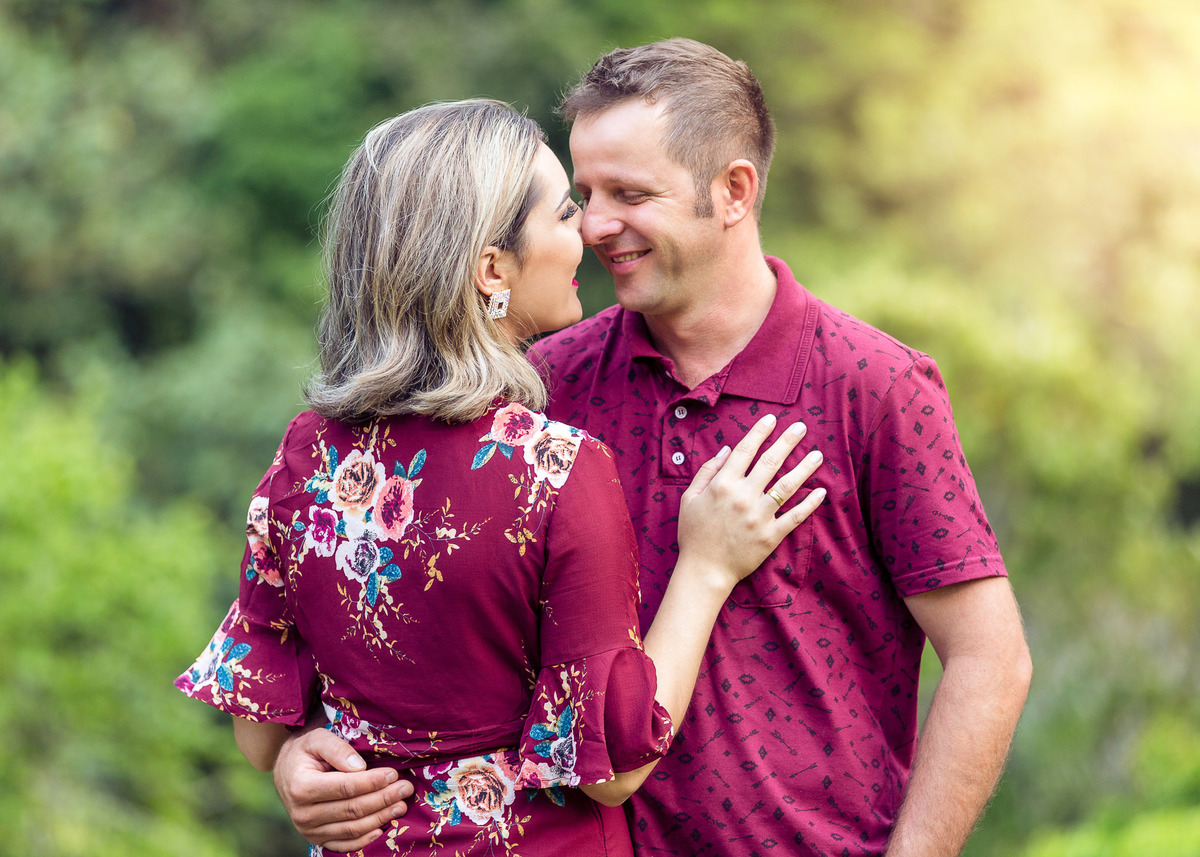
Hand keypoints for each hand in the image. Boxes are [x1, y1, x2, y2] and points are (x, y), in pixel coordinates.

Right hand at [273, 726, 413, 851]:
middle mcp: (303, 813)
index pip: (345, 787)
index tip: (393, 774)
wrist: (287, 772)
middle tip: (405, 788)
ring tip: (401, 805)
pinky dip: (364, 840)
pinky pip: (343, 845)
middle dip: (383, 799)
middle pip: (352, 809)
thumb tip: (360, 767)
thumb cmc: (305, 751)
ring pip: (351, 828)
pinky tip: (382, 828)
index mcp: (302, 787)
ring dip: (380, 818)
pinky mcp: (315, 839)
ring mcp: (308, 830)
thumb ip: (337, 749)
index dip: (372, 782)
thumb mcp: (317, 739)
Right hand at [677, 414, 824, 591]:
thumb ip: (706, 472)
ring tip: (818, 455)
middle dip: (788, 441)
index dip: (759, 432)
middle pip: (770, 462)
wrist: (703, 570)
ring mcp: (759, 516)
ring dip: (804, 468)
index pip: (745, 450)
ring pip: (787, 486)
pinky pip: (795, 517)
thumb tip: (725, 450)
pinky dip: (810, 504)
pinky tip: (821, 491)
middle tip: (802, 427)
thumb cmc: (694, 534)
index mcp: (722, 485)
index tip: (772, 419)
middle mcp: (743, 496)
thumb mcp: (689, 498)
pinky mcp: (770, 536)